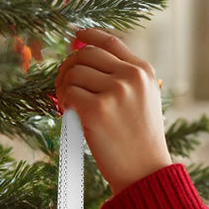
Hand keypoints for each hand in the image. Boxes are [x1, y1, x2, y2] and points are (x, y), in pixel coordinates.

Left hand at [54, 28, 171, 193]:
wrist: (145, 172)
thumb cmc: (140, 142)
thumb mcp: (144, 101)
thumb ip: (123, 79)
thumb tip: (84, 58)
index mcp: (144, 72)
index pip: (110, 42)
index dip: (89, 35)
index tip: (75, 36)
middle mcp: (132, 77)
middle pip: (85, 54)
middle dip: (69, 68)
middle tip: (64, 87)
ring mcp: (116, 92)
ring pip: (73, 73)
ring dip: (63, 88)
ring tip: (68, 105)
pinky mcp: (98, 110)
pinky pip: (68, 93)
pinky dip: (63, 102)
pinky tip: (68, 113)